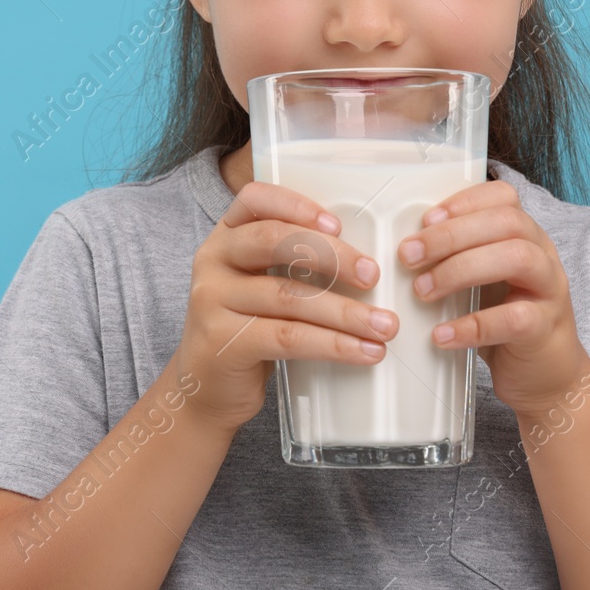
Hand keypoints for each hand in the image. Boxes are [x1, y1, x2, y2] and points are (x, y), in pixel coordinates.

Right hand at [168, 180, 402, 435]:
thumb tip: (362, 261)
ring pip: (289, 296)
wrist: (205, 389)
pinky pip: (288, 337)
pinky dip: (334, 344)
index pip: (254, 200)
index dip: (296, 205)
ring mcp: (213, 301)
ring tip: (383, 326)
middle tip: (372, 274)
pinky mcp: (224, 342)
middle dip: (331, 255)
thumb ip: (291, 265)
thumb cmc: (246, 330)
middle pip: (272, 240)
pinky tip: (363, 351)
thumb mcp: (258, 286)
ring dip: (346, 312)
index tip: (338, 224)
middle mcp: (213, 262)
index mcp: (225, 238)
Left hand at [396, 179, 589, 416]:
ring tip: (422, 292)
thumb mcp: (482, 281)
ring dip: (460, 270)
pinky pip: (514, 319)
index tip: (424, 220)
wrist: (546, 376)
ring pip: (517, 259)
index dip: (463, 202)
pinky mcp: (545, 330)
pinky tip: (441, 335)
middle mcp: (543, 256)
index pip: (504, 198)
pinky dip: (472, 326)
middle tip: (408, 256)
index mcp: (526, 236)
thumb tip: (405, 244)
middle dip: (450, 235)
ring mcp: (550, 291)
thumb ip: (457, 257)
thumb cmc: (505, 321)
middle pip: (507, 222)